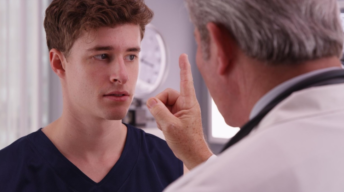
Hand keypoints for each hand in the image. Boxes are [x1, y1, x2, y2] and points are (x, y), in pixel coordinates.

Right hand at [146, 54, 212, 169]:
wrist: (192, 155)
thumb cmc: (187, 142)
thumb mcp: (169, 126)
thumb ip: (158, 111)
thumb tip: (151, 101)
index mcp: (189, 103)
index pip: (185, 81)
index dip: (183, 67)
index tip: (183, 55)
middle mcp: (185, 104)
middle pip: (166, 94)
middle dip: (159, 105)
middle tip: (160, 118)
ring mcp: (181, 111)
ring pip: (163, 104)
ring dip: (160, 115)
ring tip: (166, 126)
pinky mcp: (177, 116)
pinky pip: (164, 111)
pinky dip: (161, 119)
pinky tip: (166, 128)